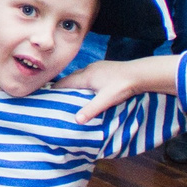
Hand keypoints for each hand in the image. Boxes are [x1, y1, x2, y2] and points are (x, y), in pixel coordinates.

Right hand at [54, 54, 176, 122]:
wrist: (140, 74)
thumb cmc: (122, 86)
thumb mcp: (106, 100)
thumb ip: (91, 109)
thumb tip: (76, 120)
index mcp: (86, 76)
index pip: (65, 82)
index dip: (55, 88)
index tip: (46, 94)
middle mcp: (89, 69)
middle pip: (72, 78)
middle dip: (63, 86)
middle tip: (56, 95)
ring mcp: (98, 67)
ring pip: (81, 75)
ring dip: (74, 82)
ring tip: (70, 92)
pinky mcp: (105, 67)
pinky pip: (89, 73)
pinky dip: (84, 80)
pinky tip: (89, 87)